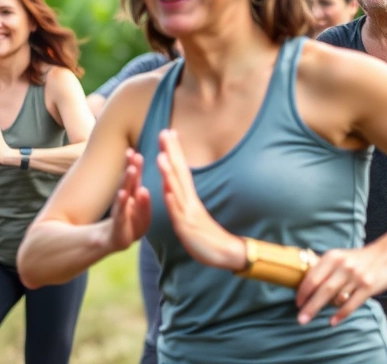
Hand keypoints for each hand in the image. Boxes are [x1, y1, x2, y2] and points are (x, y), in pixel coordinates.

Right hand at [107, 148, 151, 251]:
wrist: (114, 239)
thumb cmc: (128, 219)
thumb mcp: (135, 204)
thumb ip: (137, 187)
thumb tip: (139, 168)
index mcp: (132, 195)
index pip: (134, 177)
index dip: (134, 164)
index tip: (134, 149)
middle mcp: (125, 200)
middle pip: (129, 182)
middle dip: (132, 167)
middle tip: (134, 153)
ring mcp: (121, 211)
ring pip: (125, 194)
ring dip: (128, 181)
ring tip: (132, 169)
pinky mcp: (120, 224)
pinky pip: (122, 213)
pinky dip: (123, 204)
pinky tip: (124, 195)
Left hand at [157, 129, 245, 270]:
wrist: (226, 254)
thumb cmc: (207, 235)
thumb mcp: (192, 213)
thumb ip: (182, 198)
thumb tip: (171, 184)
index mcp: (189, 197)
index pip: (181, 169)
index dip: (174, 151)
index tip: (168, 132)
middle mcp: (189, 201)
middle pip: (179, 172)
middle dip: (171, 152)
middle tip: (164, 132)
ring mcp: (189, 213)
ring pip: (177, 190)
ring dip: (169, 173)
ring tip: (161, 156)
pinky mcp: (187, 228)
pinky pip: (178, 214)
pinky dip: (172, 202)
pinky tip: (166, 191)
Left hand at [295, 245, 386, 325]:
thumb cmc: (357, 259)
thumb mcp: (338, 256)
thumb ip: (323, 267)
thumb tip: (303, 282)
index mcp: (332, 257)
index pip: (313, 276)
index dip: (303, 291)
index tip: (297, 303)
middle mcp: (343, 266)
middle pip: (322, 289)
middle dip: (309, 305)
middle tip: (300, 318)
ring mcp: (357, 277)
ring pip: (336, 297)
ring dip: (323, 309)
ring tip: (311, 318)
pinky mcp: (369, 287)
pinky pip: (352, 304)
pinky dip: (341, 314)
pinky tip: (332, 321)